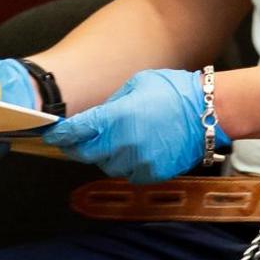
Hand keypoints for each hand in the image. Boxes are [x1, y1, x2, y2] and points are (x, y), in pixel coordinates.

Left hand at [43, 70, 229, 183]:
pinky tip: (133, 149)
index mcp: (116, 118)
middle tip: (76, 138)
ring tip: (115, 139)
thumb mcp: (135, 85)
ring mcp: (137, 162)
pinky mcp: (151, 174)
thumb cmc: (173, 92)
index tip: (51, 133)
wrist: (208, 113)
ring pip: (106, 164)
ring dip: (103, 154)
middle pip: (86, 152)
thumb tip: (96, 117)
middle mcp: (123, 144)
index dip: (60, 134)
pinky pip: (126, 172)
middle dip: (78, 145)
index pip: (76, 131)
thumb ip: (111, 104)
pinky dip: (124, 163)